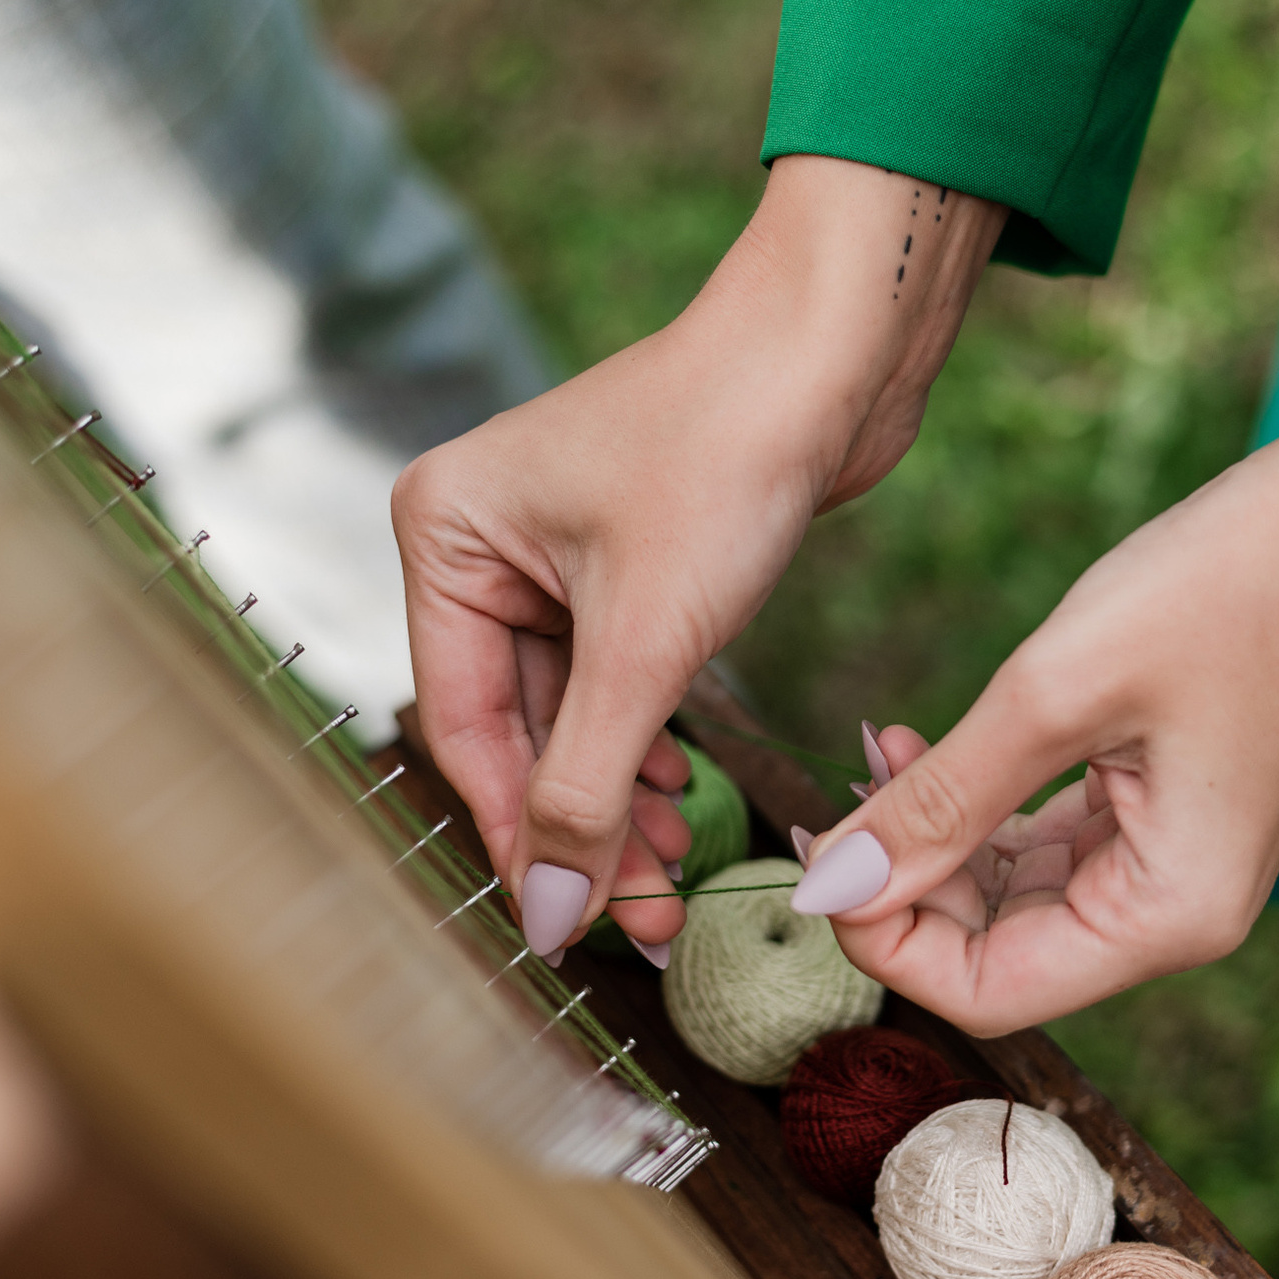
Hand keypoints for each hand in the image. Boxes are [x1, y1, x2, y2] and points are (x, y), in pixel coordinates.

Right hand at [393, 157, 1003, 960]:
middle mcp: (483, 537)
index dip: (521, 835)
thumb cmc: (725, 455)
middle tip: (645, 915)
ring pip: (575, 709)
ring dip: (623, 792)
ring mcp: (557, 547)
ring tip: (679, 867)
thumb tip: (554, 912)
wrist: (835, 349)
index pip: (466, 724)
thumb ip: (590, 784)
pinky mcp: (632, 555)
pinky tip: (688, 789)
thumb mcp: (647, 640)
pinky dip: (650, 737)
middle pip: (518, 726)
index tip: (571, 929)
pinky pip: (620, 674)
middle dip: (585, 822)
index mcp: (442, 532)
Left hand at [795, 288, 1278, 1031]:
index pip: (987, 994)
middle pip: (997, 952)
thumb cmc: (1228, 587)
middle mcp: (1178, 913)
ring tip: (875, 746)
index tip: (816, 853)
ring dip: (934, 837)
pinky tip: (924, 741)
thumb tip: (827, 887)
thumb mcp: (1055, 691)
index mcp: (1171, 918)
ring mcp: (1176, 860)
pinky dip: (981, 802)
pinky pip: (1049, 839)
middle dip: (902, 885)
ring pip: (1013, 895)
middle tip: (827, 791)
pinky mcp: (1167, 805)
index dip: (884, 941)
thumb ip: (938, 802)